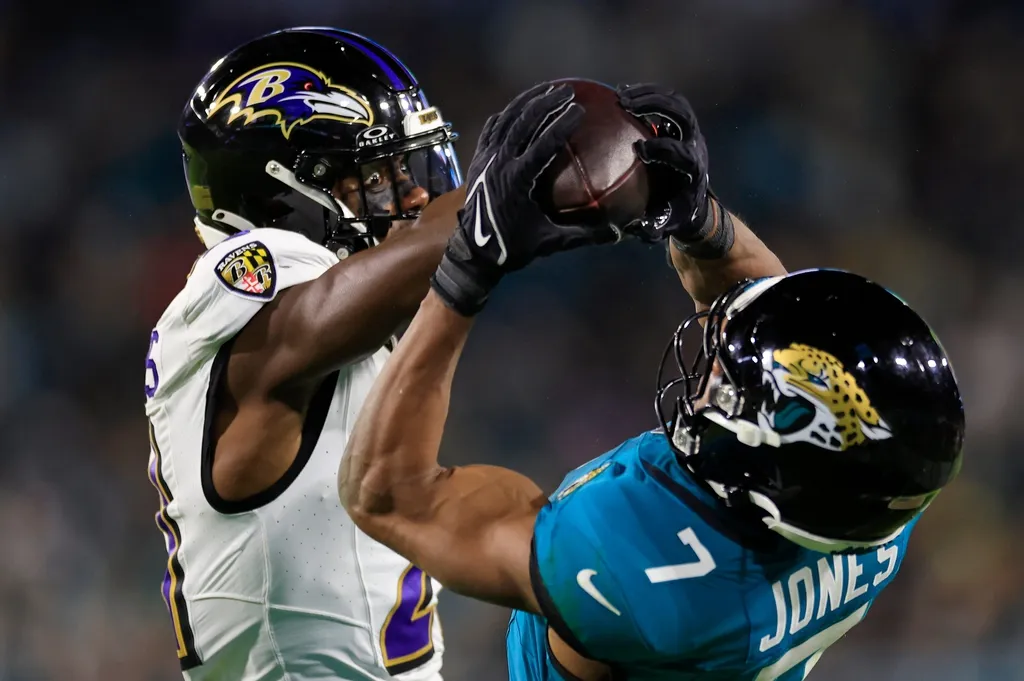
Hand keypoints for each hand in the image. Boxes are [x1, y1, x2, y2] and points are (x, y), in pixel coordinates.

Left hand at [431, 82, 617, 316]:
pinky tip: (517, 107)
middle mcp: (500, 162)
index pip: (544, 143)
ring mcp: (485, 158)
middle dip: (546, 102)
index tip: (579, 109)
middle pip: (524, 122)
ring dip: (526, 102)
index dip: (562, 124)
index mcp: (518, 179)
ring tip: (546, 89)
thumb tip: (616, 233)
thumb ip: (582, 234)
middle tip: (567, 90)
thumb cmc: (510, 247)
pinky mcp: (477, 159)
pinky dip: (505, 114)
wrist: (472, 252)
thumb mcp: (548, 241)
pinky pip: (491, 128)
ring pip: (506, 120)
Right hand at [617, 83, 710, 242]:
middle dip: (656, 106)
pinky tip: (622, 92)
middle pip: (682, 116)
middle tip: (625, 105)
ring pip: (675, 101)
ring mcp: (690, 130)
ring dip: (649, 94)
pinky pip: (667, 99)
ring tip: (621, 95)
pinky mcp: (680, 122)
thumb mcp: (666, 224)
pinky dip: (647, 92)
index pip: (683, 154)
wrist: (693, 200)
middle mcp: (695, 145)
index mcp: (693, 170)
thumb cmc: (675, 213)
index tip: (639, 148)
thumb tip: (637, 227)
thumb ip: (654, 226)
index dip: (663, 149)